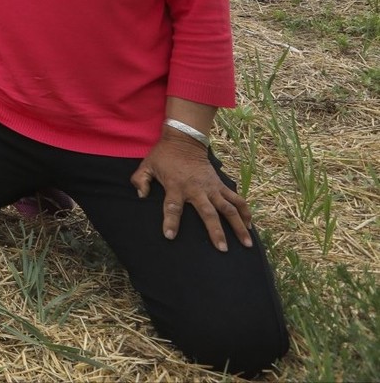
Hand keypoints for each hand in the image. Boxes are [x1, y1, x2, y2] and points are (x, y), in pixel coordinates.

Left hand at [131, 131, 252, 251]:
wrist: (185, 140)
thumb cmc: (164, 156)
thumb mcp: (147, 166)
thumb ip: (140, 180)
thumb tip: (140, 196)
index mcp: (175, 186)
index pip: (172, 207)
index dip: (170, 222)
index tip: (170, 236)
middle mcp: (196, 189)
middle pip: (208, 213)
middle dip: (215, 231)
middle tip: (222, 249)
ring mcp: (211, 187)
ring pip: (229, 208)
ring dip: (238, 226)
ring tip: (246, 243)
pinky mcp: (221, 184)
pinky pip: (236, 198)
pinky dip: (245, 211)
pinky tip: (250, 225)